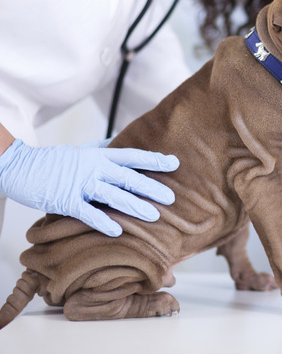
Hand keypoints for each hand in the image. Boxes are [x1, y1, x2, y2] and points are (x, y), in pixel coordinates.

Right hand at [0, 139, 177, 236]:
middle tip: (172, 198)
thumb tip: (118, 139)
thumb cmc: (52, 161)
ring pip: (113, 196)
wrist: (18, 166)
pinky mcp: (65, 200)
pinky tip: (118, 231)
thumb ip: (100, 147)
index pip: (132, 156)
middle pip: (128, 177)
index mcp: (97, 155)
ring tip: (154, 217)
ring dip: (135, 207)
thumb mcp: (79, 150)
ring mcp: (79, 184)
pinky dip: (103, 222)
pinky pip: (87, 213)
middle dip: (151, 188)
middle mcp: (93, 168)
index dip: (154, 160)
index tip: (174, 163)